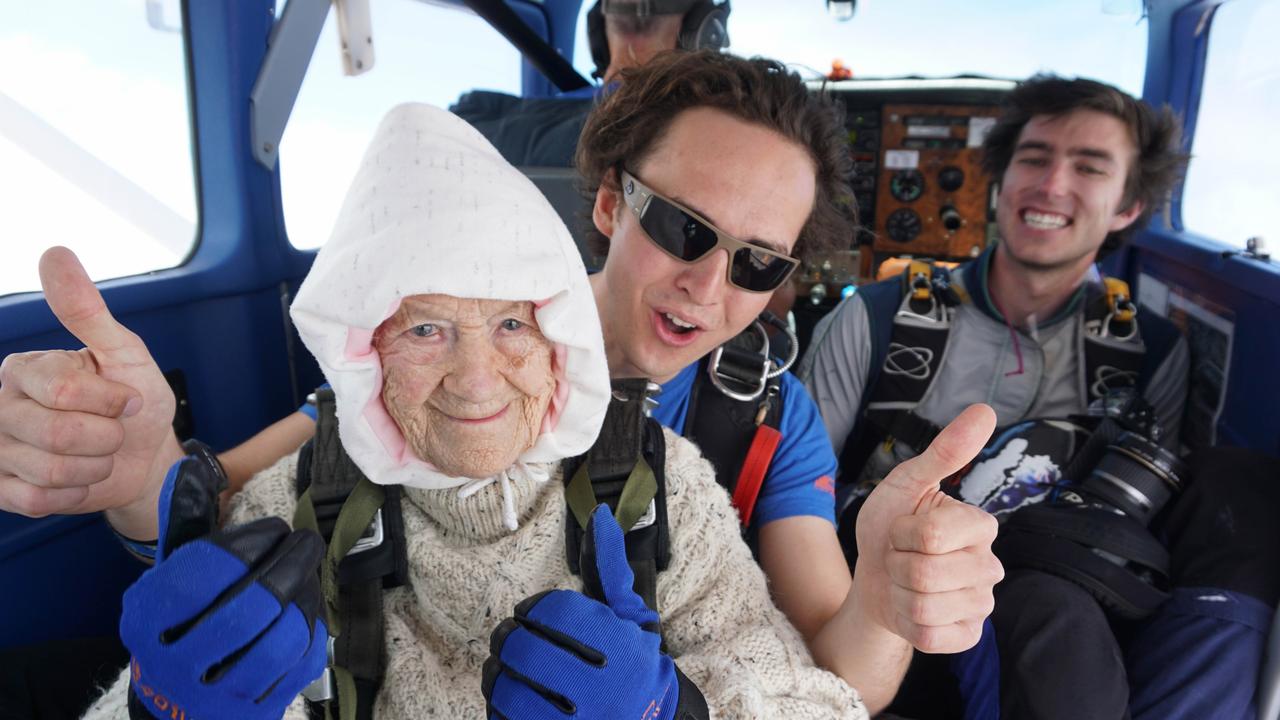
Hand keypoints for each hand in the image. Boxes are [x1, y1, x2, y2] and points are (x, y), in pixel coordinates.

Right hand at [0, 247, 179, 519]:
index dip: (110, 401)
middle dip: (106, 437)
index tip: (125, 398)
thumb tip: (54, 254)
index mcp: (25, 369)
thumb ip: (86, 310)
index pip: (65, 391)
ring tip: (98, 454)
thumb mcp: (123, 352)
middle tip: (113, 430)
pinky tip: (80, 478)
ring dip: (95, 467)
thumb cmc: (134, 401)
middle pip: (57, 434)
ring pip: (50, 471)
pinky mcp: (3, 490)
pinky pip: (37, 500)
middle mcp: (1, 406)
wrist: (145, 457)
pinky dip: (75, 493)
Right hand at [122, 457, 326, 719]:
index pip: (205, 570)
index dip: (250, 541)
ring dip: (304, 598)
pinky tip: (308, 611)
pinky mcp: (250, 713)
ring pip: (279, 640)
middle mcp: (172, 660)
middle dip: (289, 565)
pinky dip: (311, 633)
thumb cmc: (178, 625)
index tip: (275, 527)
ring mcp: (213, 694)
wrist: (173, 707)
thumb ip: (184, 526)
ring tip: (309, 574)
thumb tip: (190, 469)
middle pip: (249, 606)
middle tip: (308, 541)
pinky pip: (296, 667)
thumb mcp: (170, 577)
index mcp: (147, 618)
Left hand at [482, 505, 707, 719]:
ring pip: (511, 690)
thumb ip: (610, 569)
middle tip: (508, 637)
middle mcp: (601, 686)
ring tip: (503, 667)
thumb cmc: (633, 660)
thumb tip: (600, 517)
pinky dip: (499, 707)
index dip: (533, 608)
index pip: (555, 613)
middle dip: (508, 640)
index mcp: (619, 646)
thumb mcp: (630, 615)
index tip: (530, 612)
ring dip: (497, 674)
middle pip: (527, 651)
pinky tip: (509, 697)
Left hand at [853, 404, 1003, 653]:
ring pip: (924, 606)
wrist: (874, 577)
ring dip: (899, 592)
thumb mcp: (907, 484)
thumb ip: (945, 452)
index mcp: (980, 526)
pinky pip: (930, 635)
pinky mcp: (967, 636)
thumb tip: (984, 411)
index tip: (904, 529)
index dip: (903, 533)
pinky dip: (906, 623)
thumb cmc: (891, 527)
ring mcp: (981, 604)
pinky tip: (911, 609)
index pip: (933, 535)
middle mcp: (990, 566)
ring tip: (905, 581)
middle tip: (902, 557)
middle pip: (925, 573)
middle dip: (897, 564)